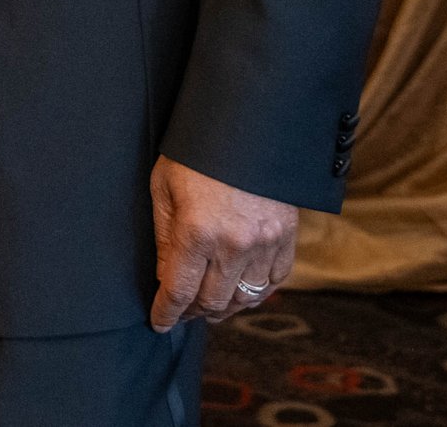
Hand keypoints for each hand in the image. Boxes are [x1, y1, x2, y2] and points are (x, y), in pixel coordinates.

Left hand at [148, 155, 295, 329]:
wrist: (249, 124)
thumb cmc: (197, 151)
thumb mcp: (164, 186)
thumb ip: (165, 236)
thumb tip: (166, 276)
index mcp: (197, 232)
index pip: (179, 291)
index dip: (167, 312)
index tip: (159, 323)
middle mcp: (235, 245)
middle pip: (212, 301)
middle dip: (193, 313)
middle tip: (181, 313)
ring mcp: (266, 243)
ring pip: (245, 298)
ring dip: (224, 307)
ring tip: (209, 308)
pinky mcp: (287, 237)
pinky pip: (274, 280)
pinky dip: (257, 292)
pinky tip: (241, 291)